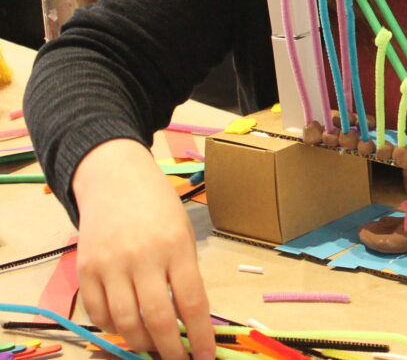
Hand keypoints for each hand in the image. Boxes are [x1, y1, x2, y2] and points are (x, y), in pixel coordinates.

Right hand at [73, 140, 214, 359]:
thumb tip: (187, 320)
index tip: (205, 357)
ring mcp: (111, 264)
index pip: (192, 302)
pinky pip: (98, 311)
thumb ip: (184, 273)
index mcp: (176, 247)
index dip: (199, 336)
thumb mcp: (183, 233)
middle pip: (156, 317)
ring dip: (140, 342)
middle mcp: (143, 257)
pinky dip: (112, 327)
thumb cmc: (158, 207)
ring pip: (124, 321)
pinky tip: (125, 327)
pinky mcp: (86, 269)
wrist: (115, 179)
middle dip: (169, 349)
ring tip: (152, 348)